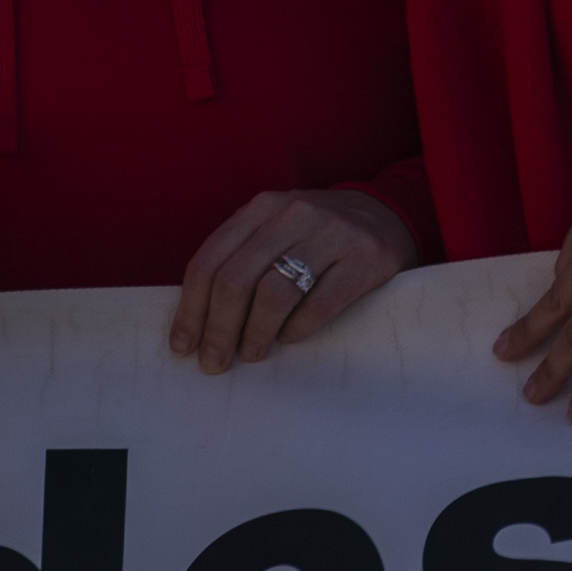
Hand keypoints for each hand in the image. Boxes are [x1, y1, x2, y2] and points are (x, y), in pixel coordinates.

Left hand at [176, 187, 420, 372]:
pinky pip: (321, 304)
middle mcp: (294, 212)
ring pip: (275, 292)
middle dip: (218, 329)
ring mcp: (333, 232)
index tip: (182, 346)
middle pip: (237, 279)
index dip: (190, 308)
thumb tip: (198, 324)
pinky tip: (290, 339)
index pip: (210, 260)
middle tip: (213, 363)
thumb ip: (241, 259)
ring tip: (251, 354)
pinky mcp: (365, 257)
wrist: (389, 216)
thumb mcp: (276, 231)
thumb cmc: (317, 236)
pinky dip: (298, 329)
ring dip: (256, 333)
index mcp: (263, 207)